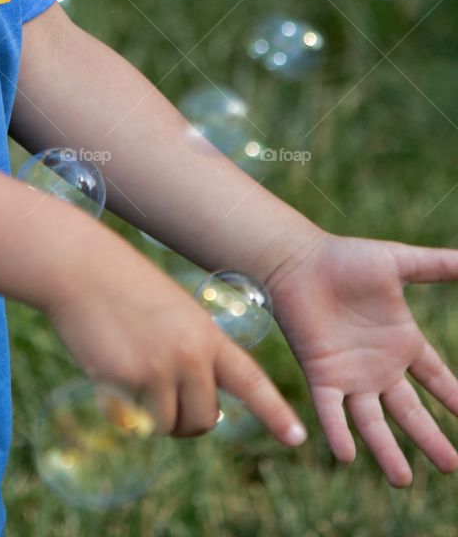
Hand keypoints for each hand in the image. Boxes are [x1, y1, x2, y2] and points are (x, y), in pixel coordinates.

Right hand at [46, 250, 306, 446]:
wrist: (83, 269)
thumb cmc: (123, 288)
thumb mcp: (173, 314)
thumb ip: (191, 353)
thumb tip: (195, 409)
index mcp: (207, 334)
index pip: (250, 381)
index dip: (275, 412)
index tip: (297, 438)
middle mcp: (192, 354)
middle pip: (204, 419)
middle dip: (187, 421)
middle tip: (163, 403)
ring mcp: (161, 368)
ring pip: (169, 425)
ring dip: (154, 417)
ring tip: (134, 382)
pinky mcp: (130, 380)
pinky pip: (136, 419)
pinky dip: (125, 411)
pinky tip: (111, 377)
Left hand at [266, 232, 457, 485]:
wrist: (297, 260)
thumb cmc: (344, 258)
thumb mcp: (399, 262)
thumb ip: (437, 265)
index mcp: (400, 342)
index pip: (436, 379)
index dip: (454, 399)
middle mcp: (378, 366)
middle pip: (410, 412)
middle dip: (430, 439)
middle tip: (450, 467)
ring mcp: (350, 374)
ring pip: (373, 423)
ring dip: (387, 452)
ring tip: (401, 481)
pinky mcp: (321, 375)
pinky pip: (331, 411)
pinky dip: (338, 432)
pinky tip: (348, 456)